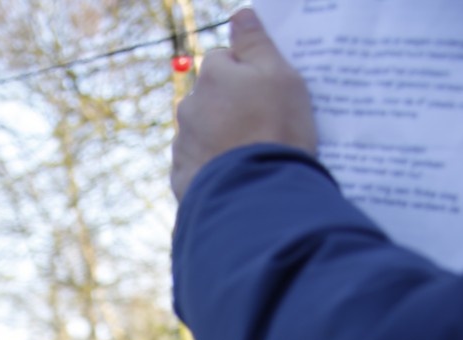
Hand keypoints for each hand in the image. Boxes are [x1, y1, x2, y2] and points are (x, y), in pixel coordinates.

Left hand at [171, 7, 315, 201]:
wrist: (256, 197)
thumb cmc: (275, 130)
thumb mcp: (280, 76)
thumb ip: (256, 42)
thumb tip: (240, 14)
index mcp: (212, 75)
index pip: (225, 60)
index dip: (248, 75)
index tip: (266, 95)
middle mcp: (189, 106)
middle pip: (211, 98)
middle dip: (229, 107)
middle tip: (260, 128)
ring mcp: (182, 144)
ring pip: (202, 132)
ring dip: (219, 139)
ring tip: (247, 158)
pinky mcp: (181, 179)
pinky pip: (198, 166)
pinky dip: (211, 169)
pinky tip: (233, 178)